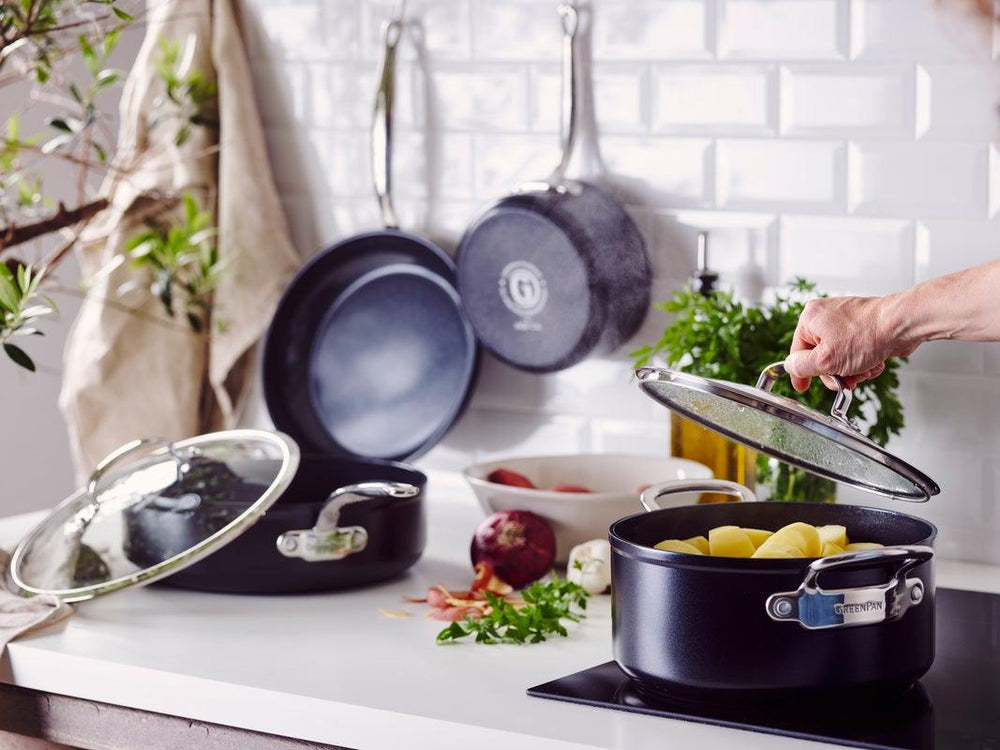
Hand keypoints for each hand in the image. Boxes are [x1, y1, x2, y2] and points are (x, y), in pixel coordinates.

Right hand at [784, 296, 917, 391]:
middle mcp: (825, 316)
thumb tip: (791, 367)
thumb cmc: (868, 335)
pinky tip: (874, 361)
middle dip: (835, 372)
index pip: (797, 352)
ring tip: (864, 368)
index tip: (802, 387)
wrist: (902, 324)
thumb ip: (802, 366)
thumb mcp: (826, 360)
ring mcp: (845, 320)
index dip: (800, 373)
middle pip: (820, 356)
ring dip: (852, 369)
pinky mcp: (862, 326)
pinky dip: (864, 361)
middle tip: (846, 378)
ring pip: (840, 356)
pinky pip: (855, 351)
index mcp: (810, 319)